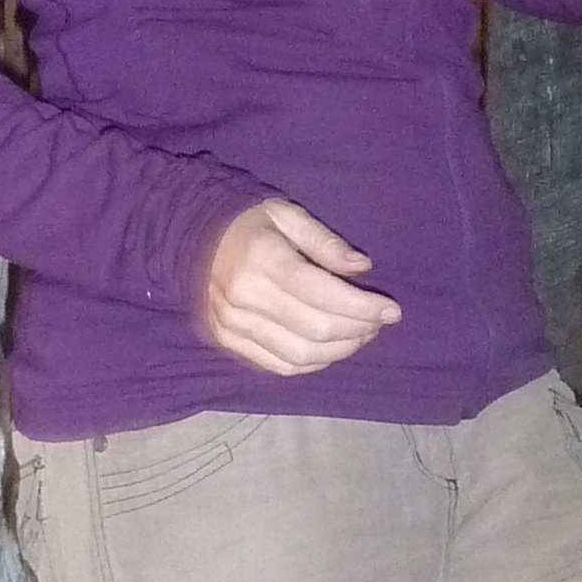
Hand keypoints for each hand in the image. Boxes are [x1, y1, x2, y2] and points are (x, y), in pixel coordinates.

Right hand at [199, 198, 398, 375]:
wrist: (189, 237)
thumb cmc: (250, 223)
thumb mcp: (288, 215)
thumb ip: (325, 242)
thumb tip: (362, 268)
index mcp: (262, 258)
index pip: (321, 292)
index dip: (362, 307)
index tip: (391, 310)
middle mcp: (245, 297)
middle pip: (316, 329)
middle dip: (357, 330)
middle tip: (377, 323)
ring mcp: (233, 324)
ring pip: (300, 355)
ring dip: (340, 351)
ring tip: (359, 336)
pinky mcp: (228, 342)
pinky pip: (279, 366)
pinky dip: (312, 364)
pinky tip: (330, 349)